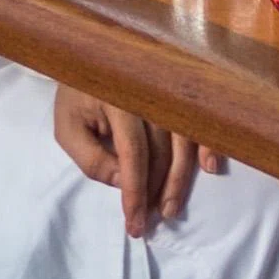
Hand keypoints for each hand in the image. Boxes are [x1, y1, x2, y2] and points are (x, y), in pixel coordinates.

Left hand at [53, 81, 224, 237]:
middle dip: (159, 191)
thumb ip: (91, 158)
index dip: (136, 192)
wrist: (93, 54)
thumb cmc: (78, 95)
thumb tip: (125, 183)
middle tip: (155, 219)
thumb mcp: (69, 127)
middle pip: (162, 152)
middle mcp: (148, 94)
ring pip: (184, 143)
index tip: (135, 223)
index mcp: (117, 100)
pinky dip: (209, 145)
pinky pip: (199, 122)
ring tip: (171, 207)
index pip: (132, 154)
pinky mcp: (180, 92)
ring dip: (181, 179)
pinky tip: (209, 168)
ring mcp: (168, 91)